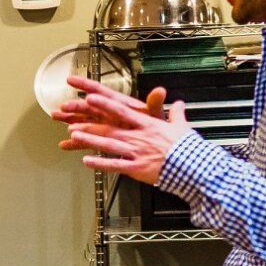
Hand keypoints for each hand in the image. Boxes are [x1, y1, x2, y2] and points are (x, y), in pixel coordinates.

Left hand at [53, 76, 189, 185]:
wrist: (192, 167)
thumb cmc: (187, 147)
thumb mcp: (181, 126)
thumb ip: (177, 113)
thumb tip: (179, 103)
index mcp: (148, 124)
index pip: (122, 111)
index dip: (105, 104)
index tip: (90, 96)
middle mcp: (138, 137)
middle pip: (110, 127)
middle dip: (90, 121)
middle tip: (73, 117)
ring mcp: (135, 153)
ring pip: (108, 145)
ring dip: (90, 140)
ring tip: (74, 135)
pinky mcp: (136, 168)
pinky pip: (114, 165)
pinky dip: (100, 163)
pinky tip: (86, 161)